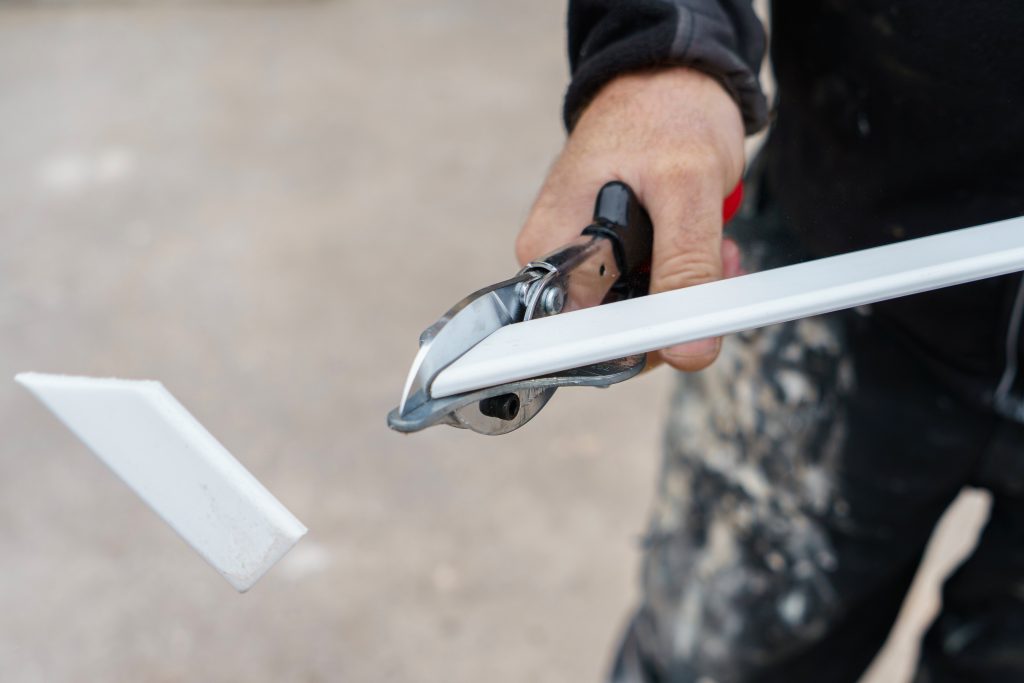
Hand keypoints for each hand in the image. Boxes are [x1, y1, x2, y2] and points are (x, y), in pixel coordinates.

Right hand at [515, 68, 745, 370]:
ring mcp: (586, 263)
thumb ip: (686, 268)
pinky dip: (688, 278)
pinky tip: (706, 245)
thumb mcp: (685, 188)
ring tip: (715, 246)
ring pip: (641, 318)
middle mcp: (559, 264)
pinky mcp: (613, 258)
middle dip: (675, 313)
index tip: (689, 330)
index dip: (640, 347)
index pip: (582, 341)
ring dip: (690, 293)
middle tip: (716, 267)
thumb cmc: (664, 113)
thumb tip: (687, 350)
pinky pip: (651, 294)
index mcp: (551, 253)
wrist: (669, 77)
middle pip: (615, 336)